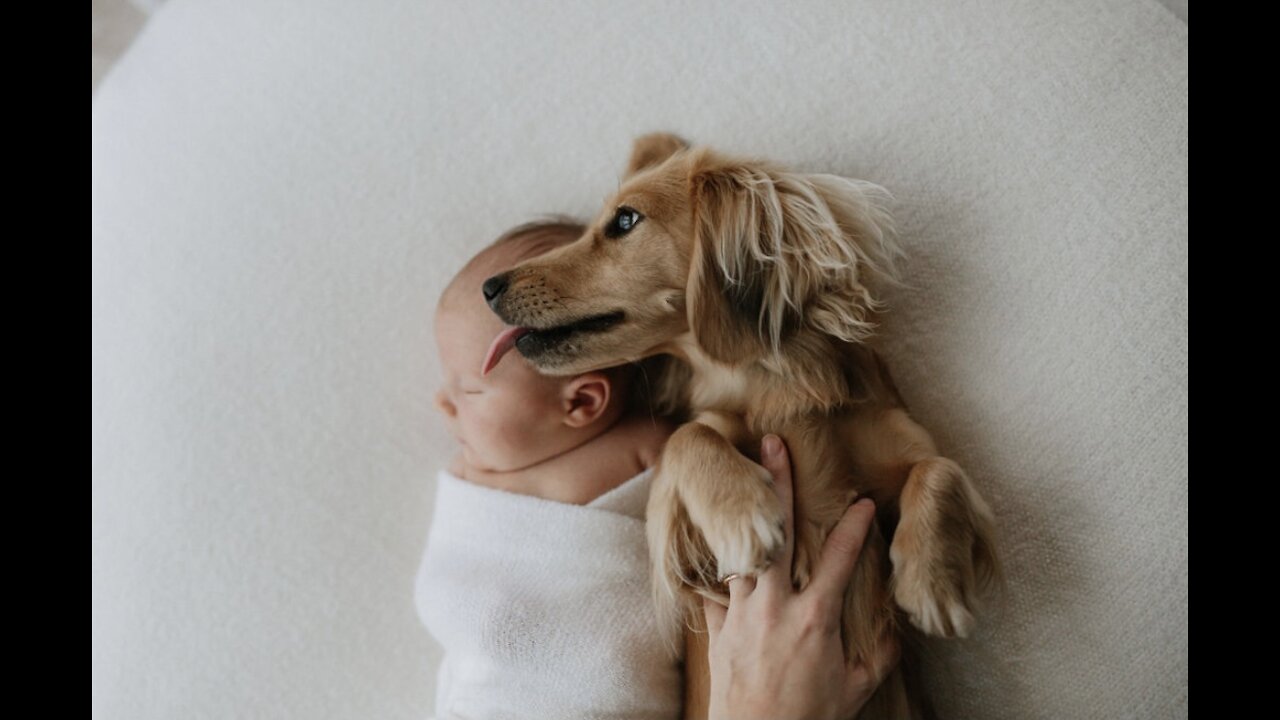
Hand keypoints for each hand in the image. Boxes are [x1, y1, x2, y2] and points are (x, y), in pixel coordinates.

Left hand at [703, 435, 898, 719]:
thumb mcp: (856, 688)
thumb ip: (880, 654)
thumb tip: (899, 630)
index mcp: (816, 617)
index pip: (842, 557)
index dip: (855, 525)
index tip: (863, 500)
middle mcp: (776, 606)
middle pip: (778, 532)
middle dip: (777, 484)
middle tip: (772, 443)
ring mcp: (742, 615)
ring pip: (740, 551)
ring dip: (742, 516)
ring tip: (735, 480)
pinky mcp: (718, 630)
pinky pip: (710, 589)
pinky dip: (710, 568)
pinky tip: (704, 545)